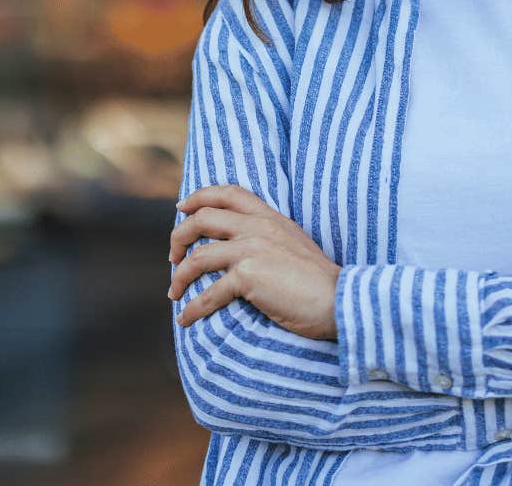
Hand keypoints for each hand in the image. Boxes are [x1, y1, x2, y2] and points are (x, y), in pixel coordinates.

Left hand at [168, 184, 341, 339]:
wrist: (339, 300)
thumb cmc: (319, 281)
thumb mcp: (294, 244)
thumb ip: (269, 238)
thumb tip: (244, 250)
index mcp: (270, 217)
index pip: (228, 193)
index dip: (199, 197)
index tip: (182, 208)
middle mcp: (257, 227)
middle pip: (202, 219)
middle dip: (179, 236)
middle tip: (173, 257)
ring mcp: (251, 249)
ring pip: (197, 257)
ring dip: (179, 276)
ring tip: (174, 293)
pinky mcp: (248, 276)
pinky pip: (208, 293)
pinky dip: (193, 308)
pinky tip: (186, 319)